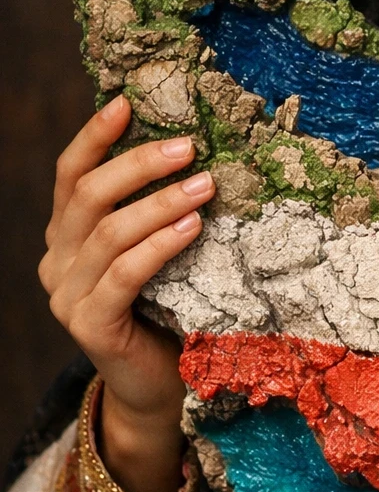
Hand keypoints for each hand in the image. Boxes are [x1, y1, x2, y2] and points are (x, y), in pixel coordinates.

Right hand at [38, 94, 214, 491]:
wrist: (160, 389)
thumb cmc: (170, 309)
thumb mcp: (161, 250)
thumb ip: (158, 210)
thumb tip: (199, 149)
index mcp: (68, 235)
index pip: (70, 175)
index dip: (95, 136)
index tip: (127, 102)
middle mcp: (58, 261)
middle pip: (87, 195)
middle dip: (139, 164)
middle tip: (189, 146)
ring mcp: (68, 296)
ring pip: (108, 233)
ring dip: (160, 203)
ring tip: (205, 185)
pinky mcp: (90, 327)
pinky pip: (124, 275)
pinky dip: (159, 246)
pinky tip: (192, 227)